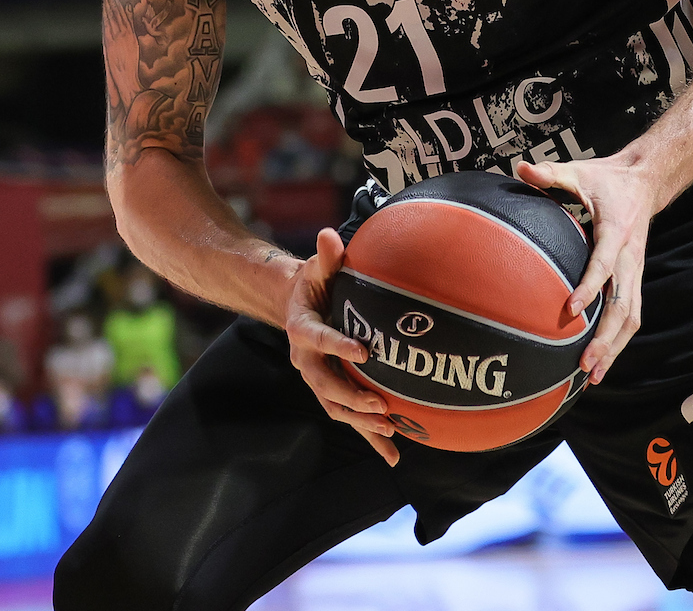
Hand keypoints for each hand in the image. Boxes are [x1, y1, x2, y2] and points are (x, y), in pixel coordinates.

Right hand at [283, 229, 398, 465]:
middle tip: (380, 404)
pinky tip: (394, 456)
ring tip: (390, 431)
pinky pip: (350, 419)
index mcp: (302, 329)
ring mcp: (319, 380)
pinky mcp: (333, 393)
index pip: (321, 339)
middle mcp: (306, 360)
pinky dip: (370, 438)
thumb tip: (329, 235)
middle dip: (353, 398)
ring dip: (362, 423)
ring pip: (337, 408)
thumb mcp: (318, 268)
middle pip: (326, 385)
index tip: (364, 352)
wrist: (298, 306)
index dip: (339, 346)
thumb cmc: (315, 284)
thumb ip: (327, 256)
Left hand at [517, 157, 657, 383]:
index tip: (570, 310)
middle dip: (606, 337)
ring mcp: (636, 270)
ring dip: (615, 347)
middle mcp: (631, 256)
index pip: (604, 264)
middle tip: (584, 363)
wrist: (645, 180)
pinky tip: (601, 361)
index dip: (589, 286)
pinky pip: (631, 314)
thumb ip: (550, 173)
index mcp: (617, 231)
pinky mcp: (635, 278)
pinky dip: (619, 340)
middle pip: (624, 304)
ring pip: (631, 316)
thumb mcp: (579, 170)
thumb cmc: (607, 178)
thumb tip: (520, 168)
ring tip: (593, 375)